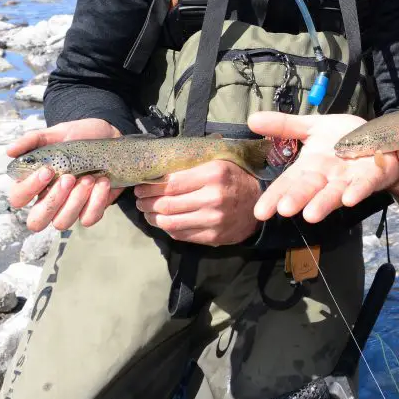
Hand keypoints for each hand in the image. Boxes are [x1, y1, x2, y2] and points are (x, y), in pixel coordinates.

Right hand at [6, 118, 123, 231]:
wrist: (108, 136)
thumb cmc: (77, 138)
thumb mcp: (55, 134)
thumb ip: (32, 140)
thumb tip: (10, 151)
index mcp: (34, 184)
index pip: (18, 199)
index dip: (29, 189)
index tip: (47, 170)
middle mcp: (49, 200)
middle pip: (36, 222)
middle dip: (53, 201)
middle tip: (69, 178)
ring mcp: (70, 208)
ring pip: (62, 223)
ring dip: (76, 201)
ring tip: (89, 178)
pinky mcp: (91, 209)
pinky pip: (89, 218)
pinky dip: (97, 202)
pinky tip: (103, 182)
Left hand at [133, 160, 260, 245]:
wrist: (259, 201)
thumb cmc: (234, 176)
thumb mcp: (218, 161)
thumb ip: (191, 163)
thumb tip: (157, 165)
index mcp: (214, 174)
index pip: (170, 183)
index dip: (149, 185)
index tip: (140, 185)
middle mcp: (214, 198)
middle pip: (166, 203)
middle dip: (146, 202)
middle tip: (139, 199)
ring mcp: (213, 220)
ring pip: (169, 222)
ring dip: (152, 217)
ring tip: (147, 210)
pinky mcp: (213, 237)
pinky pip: (180, 234)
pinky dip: (166, 228)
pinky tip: (162, 220)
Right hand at [247, 112, 398, 222]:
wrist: (379, 137)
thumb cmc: (343, 137)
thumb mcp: (311, 127)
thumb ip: (284, 125)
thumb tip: (252, 119)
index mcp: (310, 167)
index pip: (287, 183)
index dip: (274, 196)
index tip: (259, 212)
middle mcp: (326, 177)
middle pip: (309, 189)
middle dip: (297, 199)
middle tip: (283, 210)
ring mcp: (349, 179)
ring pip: (334, 193)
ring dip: (323, 204)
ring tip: (310, 215)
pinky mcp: (372, 176)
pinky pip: (364, 185)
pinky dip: (356, 192)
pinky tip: (348, 199)